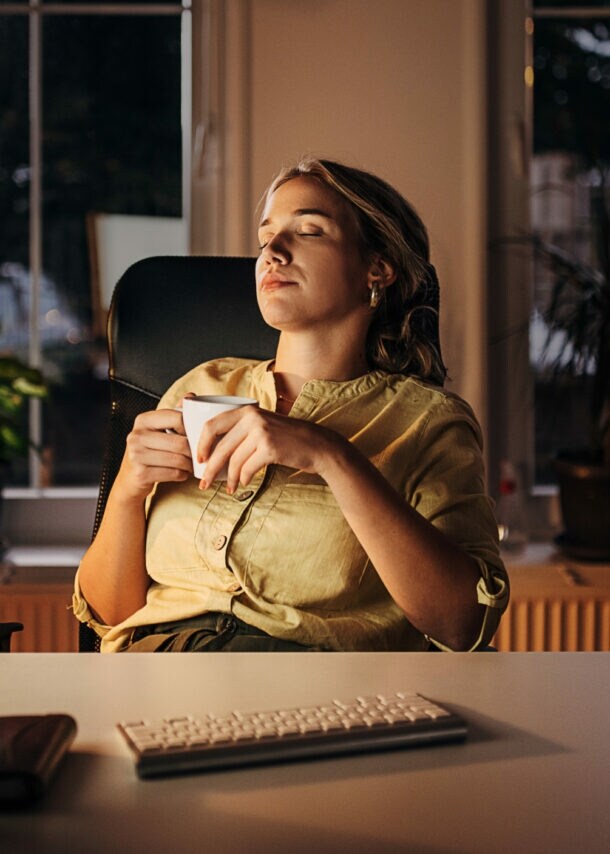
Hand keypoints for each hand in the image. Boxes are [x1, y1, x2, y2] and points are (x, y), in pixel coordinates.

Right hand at [118, 408, 192, 498]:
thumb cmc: (150, 450)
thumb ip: (174, 413)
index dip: (191, 429)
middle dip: (194, 452)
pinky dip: (182, 475)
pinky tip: (181, 473)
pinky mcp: (141, 474)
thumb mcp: (158, 429)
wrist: (130, 478)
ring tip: (191, 465)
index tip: (194, 437)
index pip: (178, 418)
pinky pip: (173, 473)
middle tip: (198, 455)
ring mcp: (136, 455)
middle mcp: (137, 436)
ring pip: (178, 460)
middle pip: (180, 443)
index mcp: (143, 420)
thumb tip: (190, 396)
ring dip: (189, 465)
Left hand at [196, 405, 342, 492]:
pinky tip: (243, 483)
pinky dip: (243, 479)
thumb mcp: (263, 424)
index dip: (201, 443)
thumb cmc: (287, 438)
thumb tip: (212, 449)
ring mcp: (262, 432)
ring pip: (233, 460)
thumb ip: (241, 429)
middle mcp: (252, 418)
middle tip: (203, 483)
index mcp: (246, 410)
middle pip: (220, 447)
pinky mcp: (270, 448)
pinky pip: (247, 468)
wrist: (317, 445)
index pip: (212, 425)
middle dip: (210, 468)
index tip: (199, 459)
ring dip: (229, 478)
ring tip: (229, 488)